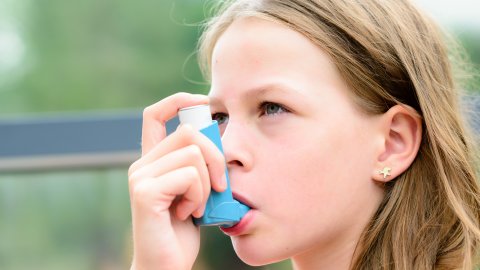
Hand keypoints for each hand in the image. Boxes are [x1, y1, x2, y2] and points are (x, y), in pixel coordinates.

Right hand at [128, 92, 226, 269]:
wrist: (166, 265)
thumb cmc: (183, 231)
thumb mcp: (196, 191)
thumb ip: (200, 165)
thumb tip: (217, 136)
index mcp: (153, 161)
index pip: (155, 114)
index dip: (179, 100)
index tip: (205, 101)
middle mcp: (142, 164)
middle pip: (189, 130)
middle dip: (216, 156)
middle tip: (220, 186)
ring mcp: (140, 176)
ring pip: (193, 152)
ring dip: (208, 182)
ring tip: (198, 205)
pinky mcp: (145, 191)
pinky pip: (190, 175)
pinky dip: (200, 195)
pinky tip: (189, 213)